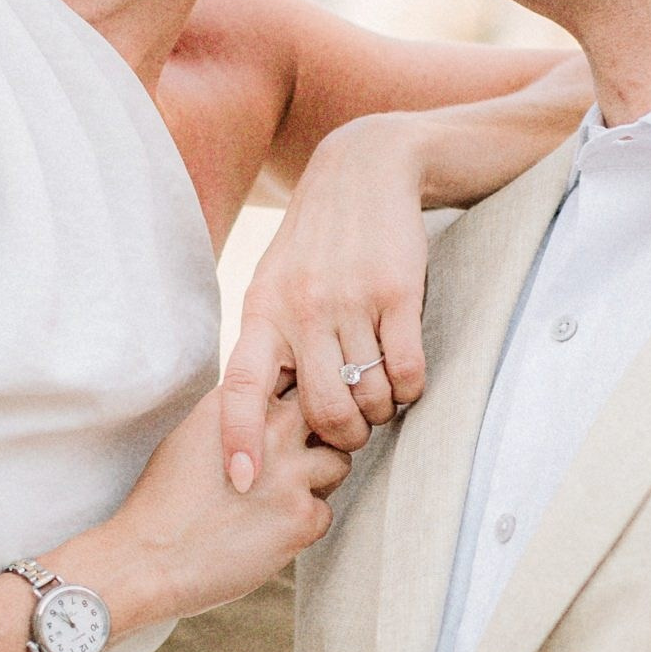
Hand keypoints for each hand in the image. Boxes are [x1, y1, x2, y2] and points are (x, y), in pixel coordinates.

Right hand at [75, 384, 349, 635]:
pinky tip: (269, 532)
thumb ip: (236, 419)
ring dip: (319, 479)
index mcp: (239, 403)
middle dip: (319, 434)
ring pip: (339, 461)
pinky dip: (305, 523)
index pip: (295, 380)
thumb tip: (268, 412)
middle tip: (296, 461)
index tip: (287, 424)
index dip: (296, 403)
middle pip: (327, 414)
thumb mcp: (192, 435)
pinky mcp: (303, 517)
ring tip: (280, 500)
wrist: (148, 559)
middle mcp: (270, 429)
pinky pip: (326, 511)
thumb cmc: (163, 503)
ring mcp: (292, 473)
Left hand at [221, 118, 431, 489]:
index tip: (243, 481)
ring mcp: (351, 299)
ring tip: (382, 394)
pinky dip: (411, 389)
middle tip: (354, 429)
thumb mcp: (275, 283)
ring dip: (382, 410)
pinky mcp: (398, 293)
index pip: (242, 387)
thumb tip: (268, 418)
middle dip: (344, 435)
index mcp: (263, 310)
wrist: (365, 170)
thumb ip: (270, 343)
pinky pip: (407, 372)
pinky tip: (407, 376)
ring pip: (370, 397)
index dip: (239, 438)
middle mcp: (302, 307)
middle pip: (321, 410)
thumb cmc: (318, 242)